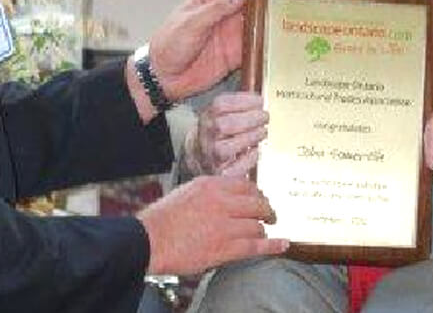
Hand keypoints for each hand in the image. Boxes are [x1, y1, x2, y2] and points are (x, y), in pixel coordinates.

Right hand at [136, 176, 288, 275]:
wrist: (149, 240)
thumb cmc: (162, 219)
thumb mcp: (187, 192)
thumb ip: (210, 192)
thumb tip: (227, 197)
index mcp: (211, 185)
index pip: (245, 185)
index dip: (256, 193)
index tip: (259, 199)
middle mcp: (222, 201)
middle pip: (257, 202)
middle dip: (266, 209)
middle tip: (270, 214)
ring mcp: (226, 225)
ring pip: (257, 225)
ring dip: (262, 229)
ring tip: (265, 231)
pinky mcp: (226, 247)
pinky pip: (257, 245)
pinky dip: (273, 245)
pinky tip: (283, 244)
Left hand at [144, 0, 299, 101]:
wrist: (163, 77)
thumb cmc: (168, 44)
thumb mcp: (190, 23)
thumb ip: (216, 9)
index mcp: (210, 0)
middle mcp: (223, 15)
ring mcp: (230, 35)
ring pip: (258, 21)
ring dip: (275, 17)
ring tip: (297, 11)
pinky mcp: (234, 55)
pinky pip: (256, 46)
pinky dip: (270, 43)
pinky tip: (285, 40)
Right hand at [186, 92, 266, 176]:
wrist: (200, 156)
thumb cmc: (217, 133)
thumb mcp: (220, 113)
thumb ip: (237, 105)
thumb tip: (259, 99)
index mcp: (206, 117)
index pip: (220, 105)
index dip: (243, 101)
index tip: (260, 101)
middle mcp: (205, 136)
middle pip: (223, 125)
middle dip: (249, 119)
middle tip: (264, 117)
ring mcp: (211, 156)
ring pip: (226, 148)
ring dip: (250, 137)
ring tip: (262, 131)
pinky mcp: (220, 174)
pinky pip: (233, 169)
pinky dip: (247, 159)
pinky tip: (255, 150)